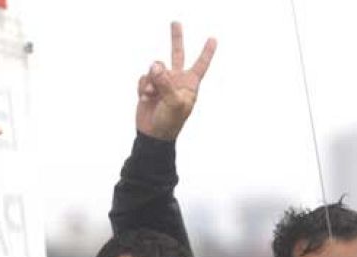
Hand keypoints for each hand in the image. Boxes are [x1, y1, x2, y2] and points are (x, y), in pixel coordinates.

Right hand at [136, 22, 216, 140]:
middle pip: (177, 54)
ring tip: (152, 95)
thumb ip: (166, 82)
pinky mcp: (149, 86)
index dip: (207, 52)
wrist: (153, 135)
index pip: (200, 65)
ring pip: (155, 67)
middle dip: (176, 38)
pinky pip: (144, 77)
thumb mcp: (174, 103)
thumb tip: (155, 64)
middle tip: (175, 22)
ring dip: (151, 80)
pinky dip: (143, 87)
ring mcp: (162, 82)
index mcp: (190, 84)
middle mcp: (177, 80)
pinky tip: (146, 98)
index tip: (213, 39)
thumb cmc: (170, 122)